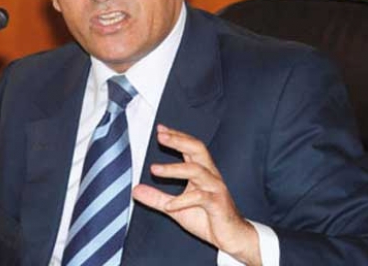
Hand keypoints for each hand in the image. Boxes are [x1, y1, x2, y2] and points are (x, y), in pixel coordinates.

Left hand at [132, 124, 260, 265]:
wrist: (231, 237)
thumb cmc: (207, 218)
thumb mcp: (175, 208)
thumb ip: (156, 198)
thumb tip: (135, 190)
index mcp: (202, 172)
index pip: (190, 147)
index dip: (176, 136)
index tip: (160, 129)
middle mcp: (210, 175)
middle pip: (197, 149)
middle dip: (179, 141)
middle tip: (160, 136)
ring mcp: (215, 188)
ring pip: (196, 170)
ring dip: (174, 169)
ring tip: (154, 169)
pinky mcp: (218, 204)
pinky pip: (200, 197)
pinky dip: (182, 200)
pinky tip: (169, 206)